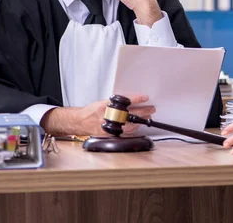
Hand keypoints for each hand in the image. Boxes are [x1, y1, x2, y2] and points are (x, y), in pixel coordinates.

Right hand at [41, 94, 155, 136]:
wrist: (81, 121)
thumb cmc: (92, 110)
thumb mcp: (103, 102)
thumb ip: (116, 103)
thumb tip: (132, 102)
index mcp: (106, 106)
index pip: (125, 101)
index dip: (136, 99)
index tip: (145, 98)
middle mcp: (108, 116)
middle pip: (130, 114)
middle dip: (143, 111)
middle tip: (151, 109)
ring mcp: (109, 126)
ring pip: (129, 125)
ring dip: (140, 121)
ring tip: (147, 116)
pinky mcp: (110, 134)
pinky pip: (125, 132)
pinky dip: (133, 128)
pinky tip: (138, 125)